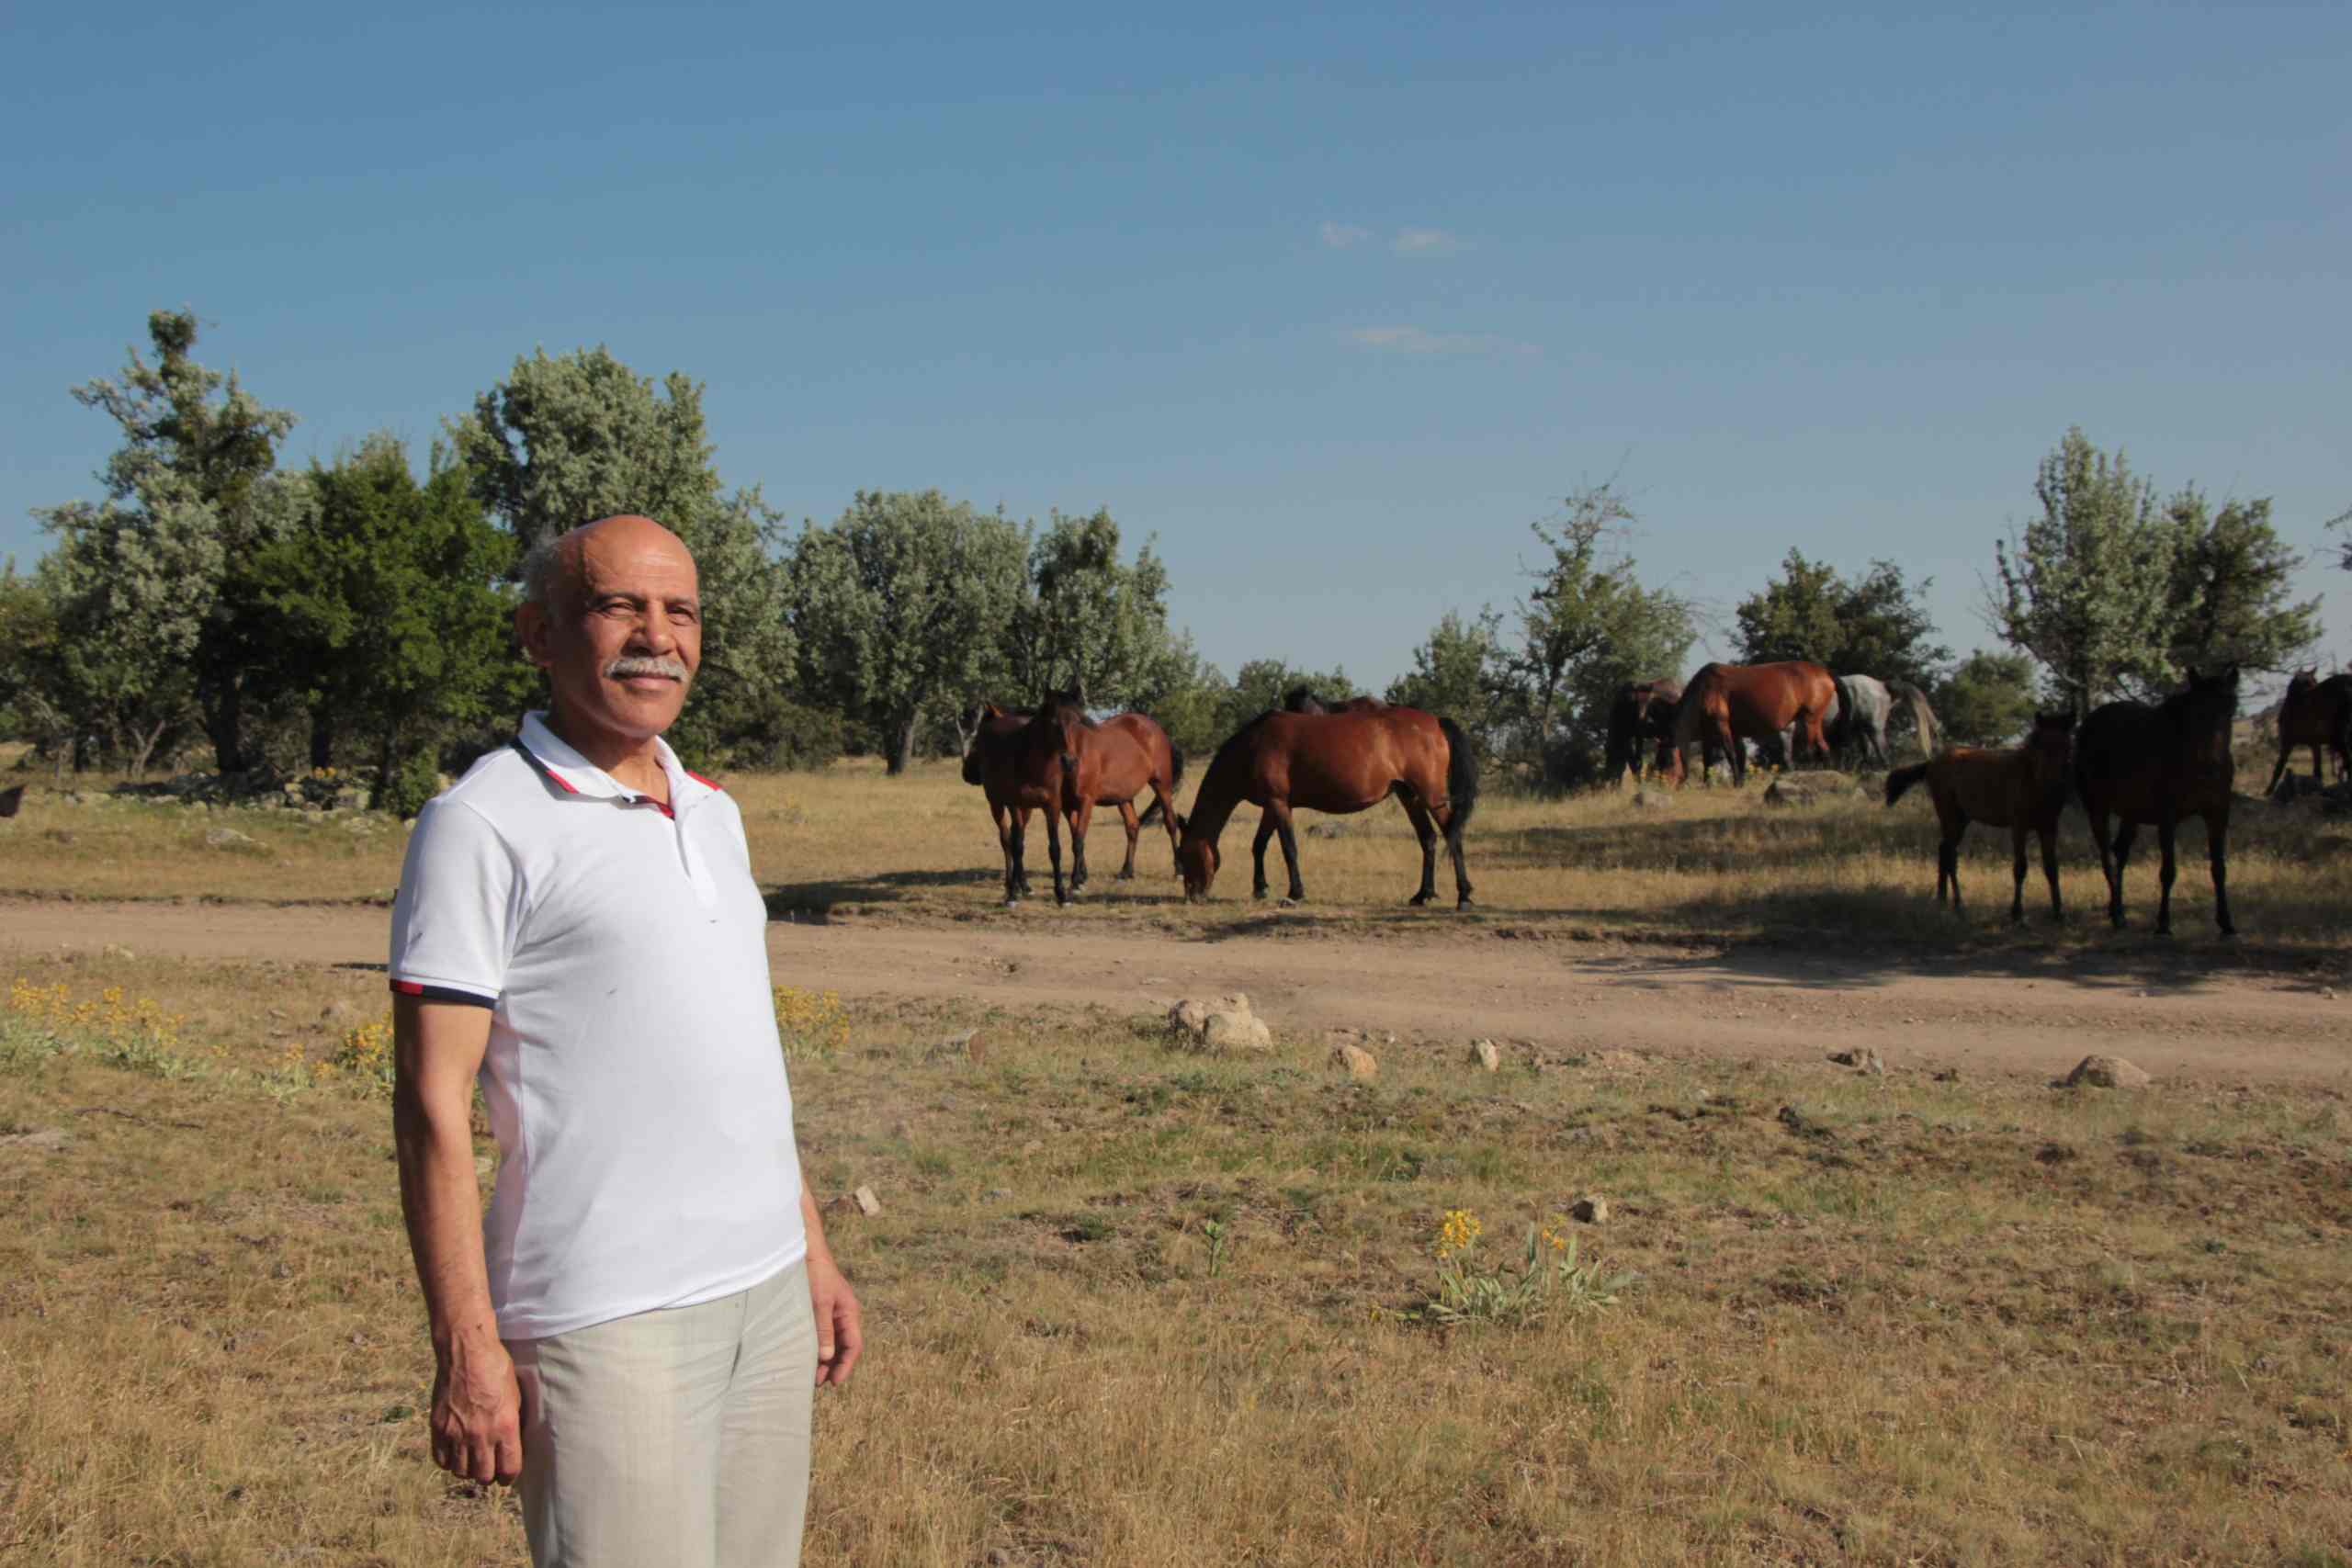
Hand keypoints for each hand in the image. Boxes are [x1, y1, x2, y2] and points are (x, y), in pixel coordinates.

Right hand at [429, 1333, 522, 1483]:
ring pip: (461, 1471)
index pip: (508, 1469)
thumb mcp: (515, 1395)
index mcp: (505, 1426)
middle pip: (483, 1476)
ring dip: (468, 1469)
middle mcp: (480, 1434)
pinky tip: (455, 1452)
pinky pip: (441, 1460)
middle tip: (490, 1467)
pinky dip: (449, 1461)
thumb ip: (512, 1424)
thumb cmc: (496, 1368)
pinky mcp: (437, 1427)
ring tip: (472, 1459)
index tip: (508, 1474)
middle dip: (489, 1475)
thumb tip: (513, 1445)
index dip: (509, 1476)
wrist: (466, 1350)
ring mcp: (456, 1432)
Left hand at [807, 1249, 862, 1386]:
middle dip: (834, 1366)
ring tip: (812, 1374)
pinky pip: (823, 1334)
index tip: (834, 1382)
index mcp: (850, 1312)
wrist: (806, 1252)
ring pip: (833, 1342)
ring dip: (825, 1358)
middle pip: (844, 1347)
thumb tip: (827, 1356)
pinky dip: (818, 1346)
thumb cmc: (815, 1275)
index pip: (854, 1345)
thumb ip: (824, 1330)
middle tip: (819, 1382)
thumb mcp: (819, 1303)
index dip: (845, 1365)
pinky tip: (808, 1355)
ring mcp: (832, 1313)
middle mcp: (844, 1315)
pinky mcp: (820, 1310)